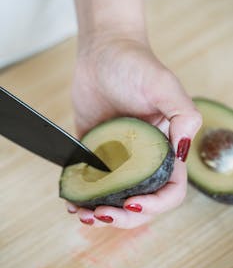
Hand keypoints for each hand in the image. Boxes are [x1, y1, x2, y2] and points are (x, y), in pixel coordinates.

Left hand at [66, 32, 201, 228]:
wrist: (102, 51)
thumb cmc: (135, 64)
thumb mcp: (165, 85)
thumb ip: (184, 115)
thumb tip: (182, 151)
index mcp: (165, 148)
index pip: (169, 189)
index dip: (155, 205)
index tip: (132, 204)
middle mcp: (143, 156)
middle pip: (140, 200)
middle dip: (123, 216)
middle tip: (101, 214)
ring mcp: (117, 155)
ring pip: (114, 195)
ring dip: (100, 211)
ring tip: (82, 213)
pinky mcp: (93, 149)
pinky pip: (89, 178)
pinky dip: (81, 194)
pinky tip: (71, 200)